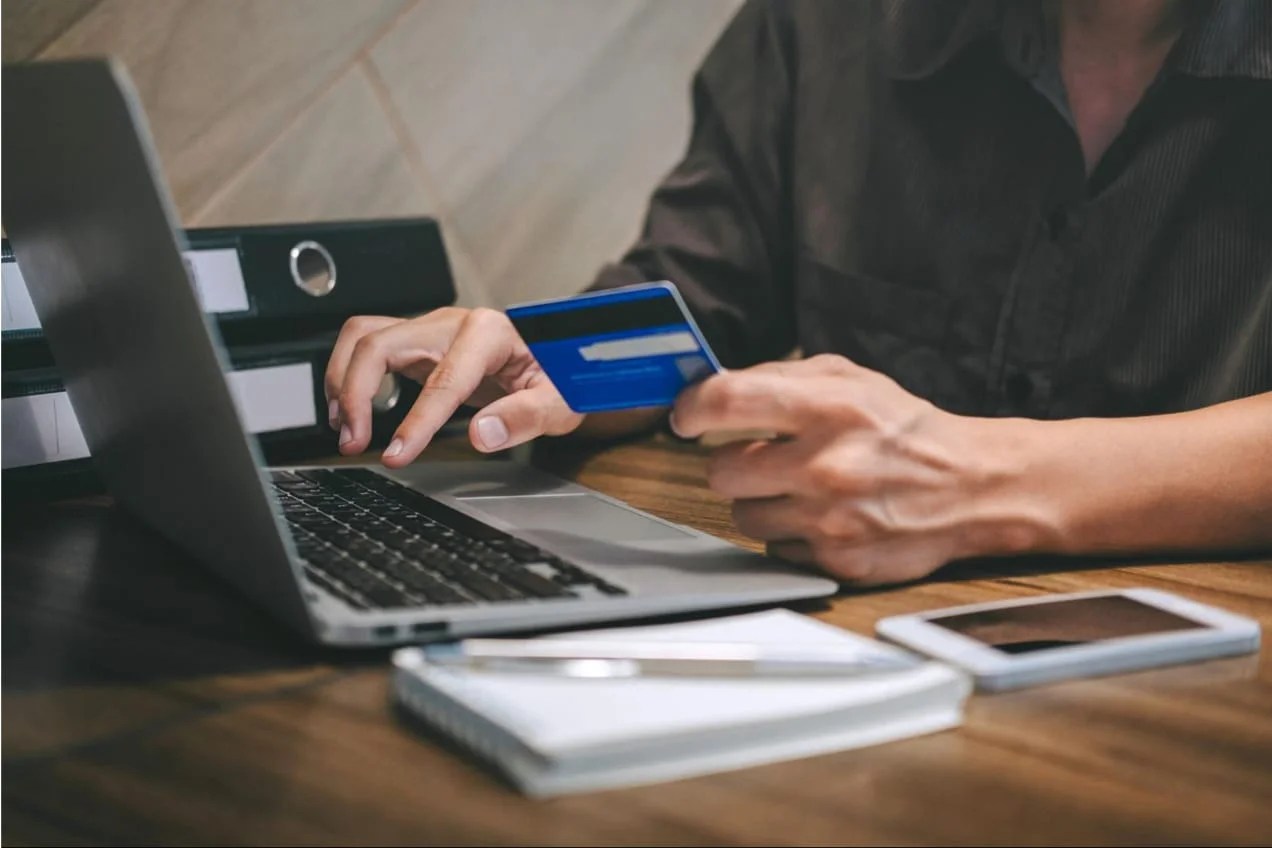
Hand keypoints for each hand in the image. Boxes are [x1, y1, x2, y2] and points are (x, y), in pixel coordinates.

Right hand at [325, 308, 582, 465]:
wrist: (558, 356)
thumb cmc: (560, 375)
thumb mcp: (560, 400)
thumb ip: (526, 416)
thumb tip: (485, 434)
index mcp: (490, 332)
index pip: (442, 379)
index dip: (416, 420)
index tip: (398, 454)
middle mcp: (452, 322)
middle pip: (380, 342)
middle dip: (355, 392)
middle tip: (352, 442)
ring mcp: (432, 329)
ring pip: (364, 336)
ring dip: (343, 379)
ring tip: (344, 427)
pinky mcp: (419, 343)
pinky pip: (370, 347)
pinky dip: (350, 375)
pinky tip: (352, 411)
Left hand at [671, 355, 1037, 584]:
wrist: (973, 487)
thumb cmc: (903, 429)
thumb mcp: (851, 379)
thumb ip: (780, 377)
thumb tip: (710, 388)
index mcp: (829, 407)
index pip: (727, 401)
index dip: (692, 409)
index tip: (685, 418)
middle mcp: (827, 464)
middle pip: (722, 471)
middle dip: (735, 464)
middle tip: (763, 459)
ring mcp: (831, 520)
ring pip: (743, 516)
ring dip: (761, 502)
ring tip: (800, 489)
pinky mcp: (839, 562)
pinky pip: (776, 551)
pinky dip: (790, 536)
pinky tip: (823, 518)